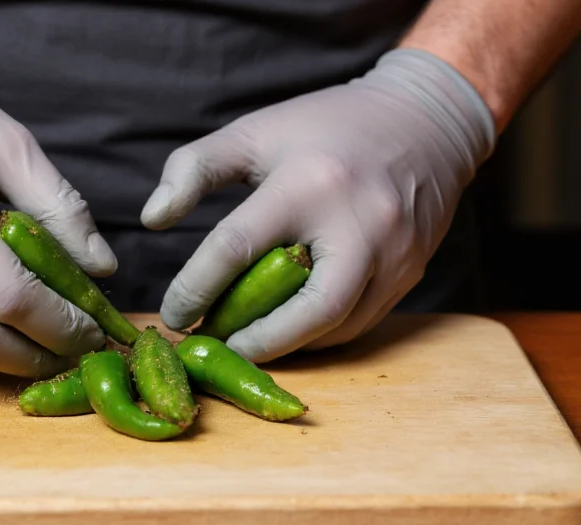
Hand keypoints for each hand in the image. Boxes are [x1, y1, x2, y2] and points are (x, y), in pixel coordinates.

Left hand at [141, 48, 495, 362]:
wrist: (426, 121)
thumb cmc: (325, 126)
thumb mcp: (254, 132)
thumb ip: (194, 168)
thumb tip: (153, 219)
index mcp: (309, 183)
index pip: (236, 247)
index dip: (194, 289)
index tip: (172, 314)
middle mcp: (360, 223)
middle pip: (306, 311)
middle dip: (255, 341)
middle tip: (217, 347)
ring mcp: (394, 252)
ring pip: (336, 326)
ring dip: (287, 344)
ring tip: (246, 341)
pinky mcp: (411, 270)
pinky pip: (361, 321)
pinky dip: (318, 334)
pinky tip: (287, 328)